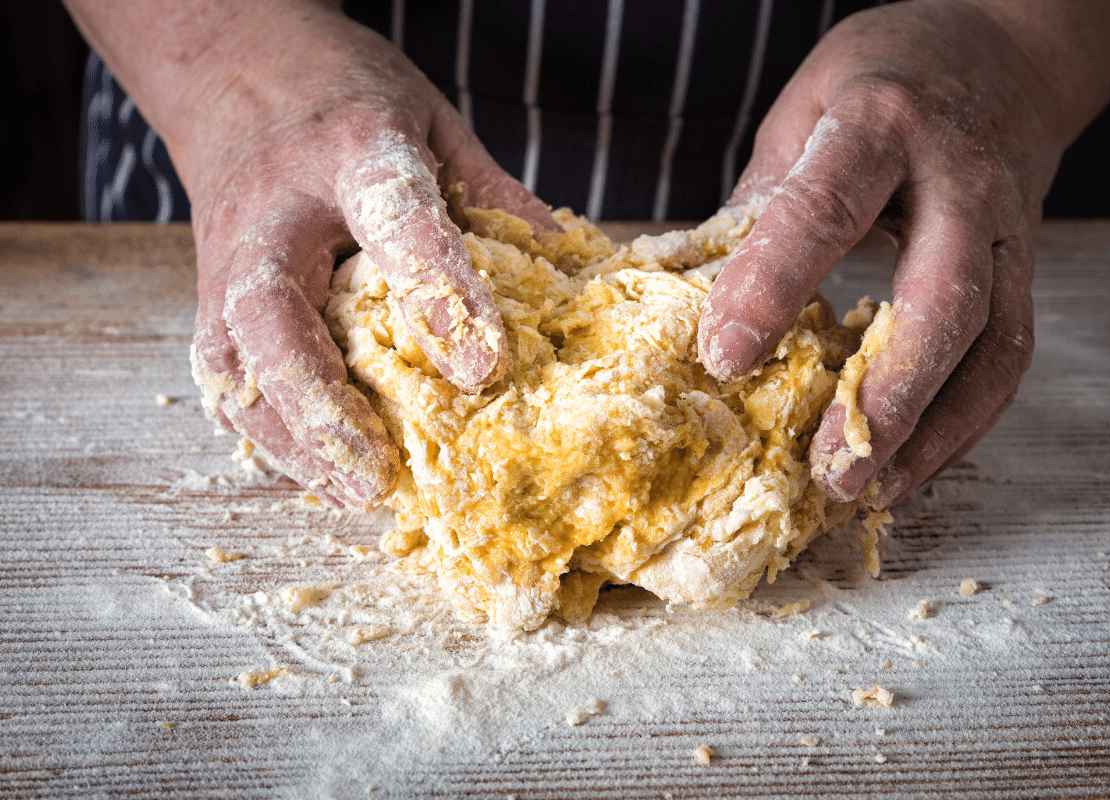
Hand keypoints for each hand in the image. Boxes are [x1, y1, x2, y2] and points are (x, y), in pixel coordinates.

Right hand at [158, 5, 555, 508]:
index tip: (484, 369)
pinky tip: (312, 470)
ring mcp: (226, 257)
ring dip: (290, 437)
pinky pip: (224, 376)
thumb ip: (494, 199)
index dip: (438, 294)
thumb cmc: (344, 98)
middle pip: (274, 314)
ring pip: (234, 361)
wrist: (230, 68)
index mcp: (350, 148)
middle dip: (321, 402)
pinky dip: (264, 430)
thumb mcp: (434, 125)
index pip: (395, 220)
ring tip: (353, 493)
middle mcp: (273, 211)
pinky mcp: (208, 295)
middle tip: (377, 473)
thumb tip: (571, 275)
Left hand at [699, 1, 1073, 507]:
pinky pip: (1006, 358)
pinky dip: (961, 421)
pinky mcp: (1026, 270)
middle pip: (941, 296)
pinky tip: (909, 462)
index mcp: (879, 126)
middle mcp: (958, 180)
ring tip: (868, 488)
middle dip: (885, 392)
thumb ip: (759, 206)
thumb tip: (696, 304)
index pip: (824, 210)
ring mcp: (1006, 230)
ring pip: (991, 343)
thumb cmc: (883, 83)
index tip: (724, 358)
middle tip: (826, 468)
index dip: (773, 285)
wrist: (1001, 55)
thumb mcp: (802, 116)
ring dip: (932, 430)